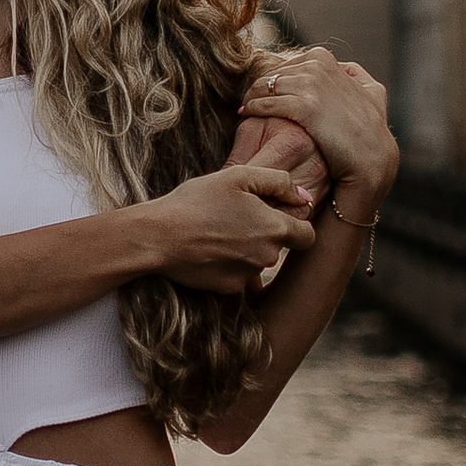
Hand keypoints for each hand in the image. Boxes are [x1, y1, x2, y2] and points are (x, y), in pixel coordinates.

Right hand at [141, 161, 316, 296]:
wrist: (158, 237)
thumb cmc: (197, 201)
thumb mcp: (238, 176)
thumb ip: (279, 182)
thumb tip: (304, 196)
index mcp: (276, 229)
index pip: (307, 235)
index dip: (295, 223)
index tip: (275, 214)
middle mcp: (268, 257)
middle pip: (279, 247)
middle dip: (265, 233)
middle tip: (234, 216)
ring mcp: (248, 276)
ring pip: (258, 260)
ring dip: (245, 248)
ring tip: (215, 230)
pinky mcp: (229, 289)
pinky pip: (238, 275)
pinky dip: (228, 263)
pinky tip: (207, 249)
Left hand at [243, 50, 398, 224]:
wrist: (372, 158)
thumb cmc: (370, 131)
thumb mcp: (372, 92)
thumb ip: (354, 75)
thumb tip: (343, 66)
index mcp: (325, 58)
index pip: (286, 64)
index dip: (274, 80)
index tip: (267, 93)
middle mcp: (318, 64)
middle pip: (272, 74)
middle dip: (261, 88)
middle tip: (249, 103)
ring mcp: (312, 84)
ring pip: (264, 86)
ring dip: (251, 98)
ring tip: (246, 110)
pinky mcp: (304, 106)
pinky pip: (264, 103)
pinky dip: (251, 108)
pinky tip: (246, 116)